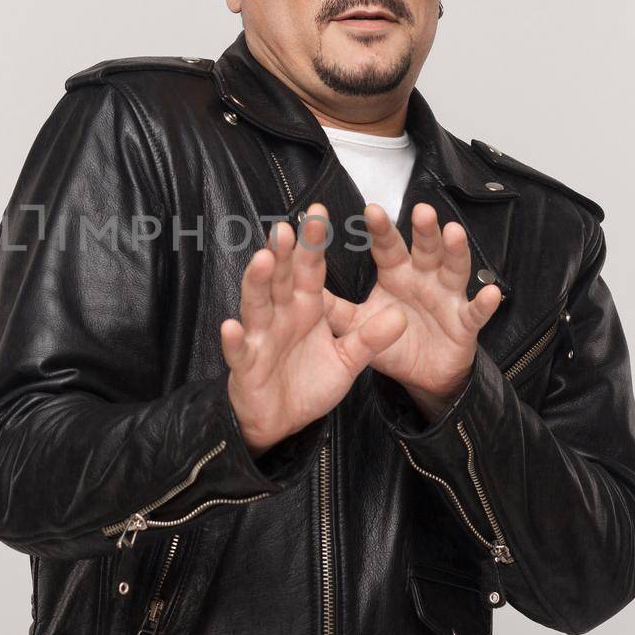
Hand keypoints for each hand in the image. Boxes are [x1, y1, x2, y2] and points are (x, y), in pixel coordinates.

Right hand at [221, 203, 407, 455]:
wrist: (281, 422)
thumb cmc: (308, 382)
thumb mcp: (347, 361)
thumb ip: (370, 338)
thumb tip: (401, 316)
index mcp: (306, 307)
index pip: (310, 269)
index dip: (314, 242)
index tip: (320, 213)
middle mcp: (280, 315)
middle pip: (281, 278)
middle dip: (285, 253)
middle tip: (289, 227)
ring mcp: (259, 338)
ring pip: (256, 305)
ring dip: (257, 283)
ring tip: (263, 260)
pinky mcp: (245, 366)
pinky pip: (239, 351)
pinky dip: (234, 340)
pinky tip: (232, 327)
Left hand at [323, 202, 502, 423]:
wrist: (422, 376)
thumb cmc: (390, 340)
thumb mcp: (356, 325)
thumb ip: (332, 308)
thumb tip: (295, 286)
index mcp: (396, 273)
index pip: (387, 246)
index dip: (381, 229)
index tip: (370, 209)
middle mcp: (424, 277)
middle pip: (424, 248)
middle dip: (423, 230)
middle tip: (420, 210)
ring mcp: (448, 297)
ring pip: (454, 268)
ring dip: (455, 251)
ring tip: (453, 232)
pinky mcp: (465, 324)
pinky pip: (476, 313)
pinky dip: (485, 303)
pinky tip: (492, 292)